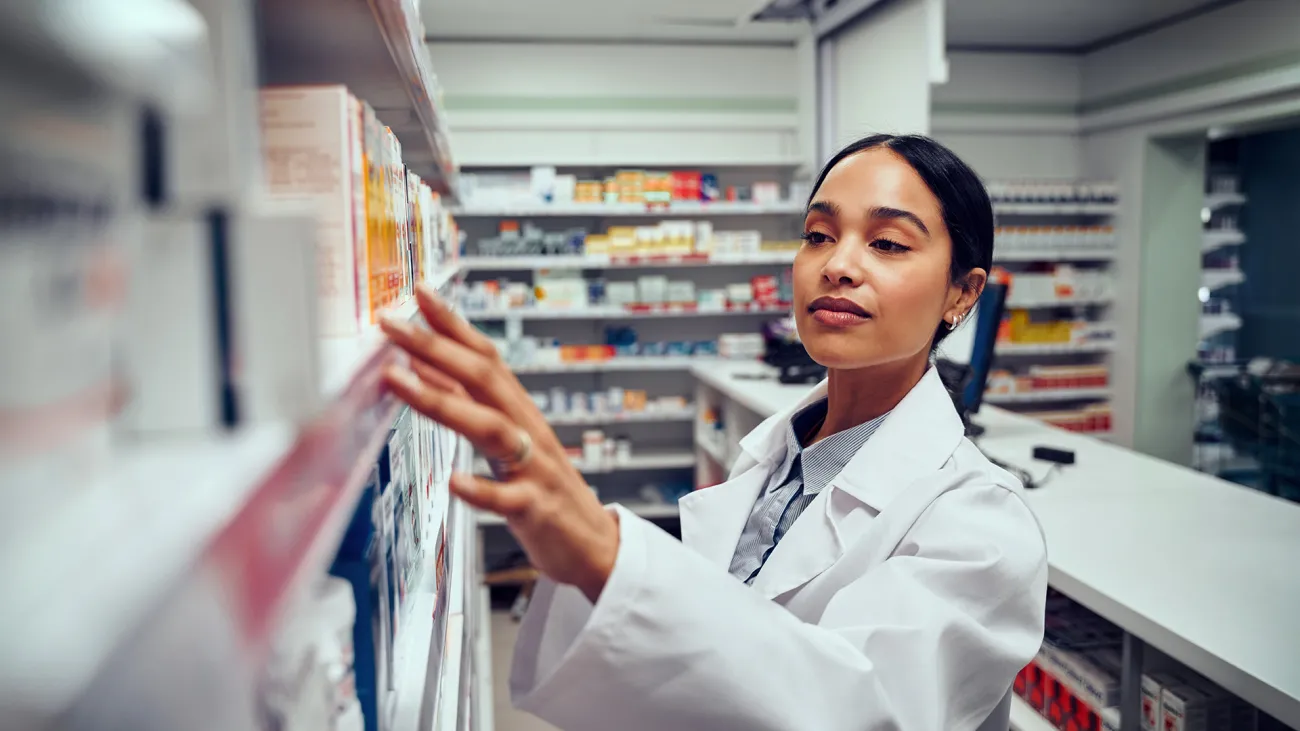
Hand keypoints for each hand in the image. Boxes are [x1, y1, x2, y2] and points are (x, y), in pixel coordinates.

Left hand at [379, 284, 619, 601]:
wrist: (594, 545)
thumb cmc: (544, 491)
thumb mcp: (507, 442)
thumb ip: (468, 404)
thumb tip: (421, 366)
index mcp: (519, 411)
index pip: (485, 356)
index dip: (453, 324)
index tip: (419, 292)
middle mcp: (528, 430)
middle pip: (483, 378)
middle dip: (434, 347)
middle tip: (391, 323)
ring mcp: (534, 468)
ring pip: (490, 427)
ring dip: (442, 401)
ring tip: (398, 381)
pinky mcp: (536, 509)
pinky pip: (508, 499)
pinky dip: (481, 490)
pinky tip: (454, 482)